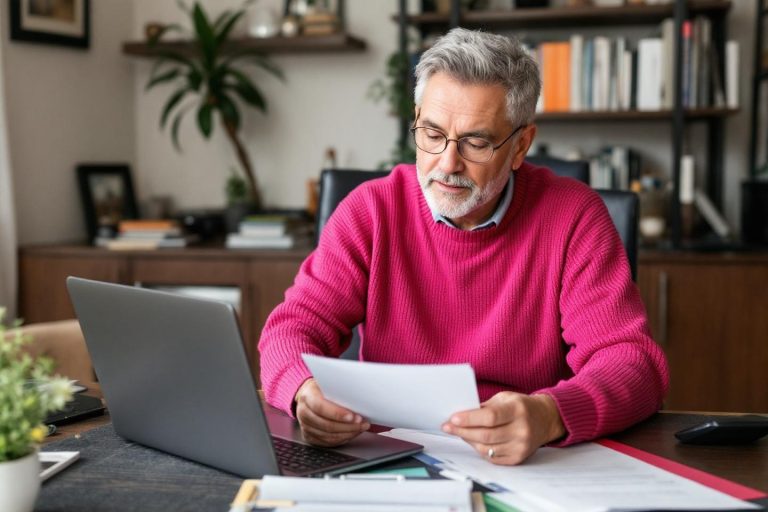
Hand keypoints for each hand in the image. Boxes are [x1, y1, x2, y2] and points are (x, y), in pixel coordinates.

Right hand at [294, 378, 369, 446]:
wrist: (307, 395)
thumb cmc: (321, 389)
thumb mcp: (328, 383)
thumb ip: (339, 389)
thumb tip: (359, 395)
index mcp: (307, 397)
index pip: (321, 407)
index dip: (338, 414)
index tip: (353, 416)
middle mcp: (303, 413)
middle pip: (326, 425)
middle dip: (348, 426)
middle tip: (362, 422)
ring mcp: (305, 426)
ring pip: (328, 436)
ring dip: (348, 433)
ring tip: (360, 427)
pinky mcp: (309, 436)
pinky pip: (327, 442)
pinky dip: (342, 439)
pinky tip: (351, 433)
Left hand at [441, 392, 564, 464]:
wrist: (544, 419)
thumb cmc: (520, 406)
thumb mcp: (504, 398)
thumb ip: (484, 407)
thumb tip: (459, 416)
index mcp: (518, 410)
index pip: (489, 417)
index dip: (469, 419)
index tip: (452, 418)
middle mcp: (521, 430)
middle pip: (485, 435)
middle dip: (462, 431)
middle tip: (447, 427)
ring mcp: (521, 447)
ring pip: (486, 448)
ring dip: (468, 440)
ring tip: (459, 433)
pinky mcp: (518, 458)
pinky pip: (491, 457)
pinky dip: (479, 449)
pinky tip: (473, 441)